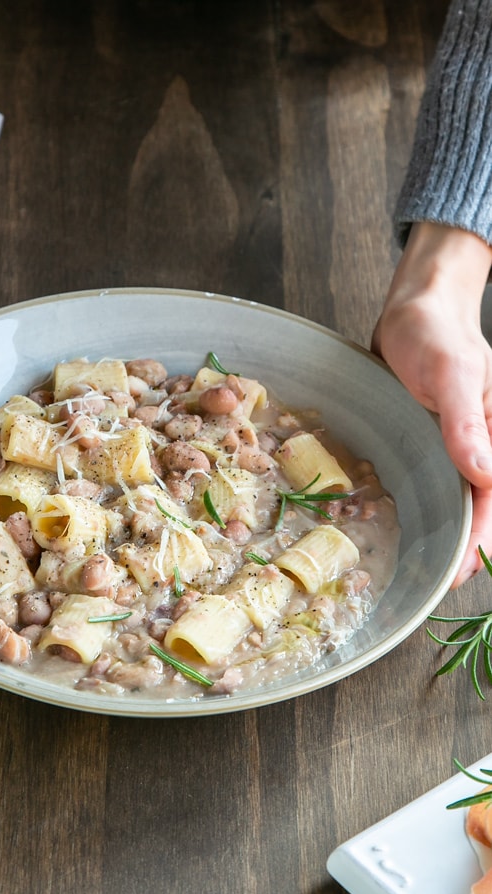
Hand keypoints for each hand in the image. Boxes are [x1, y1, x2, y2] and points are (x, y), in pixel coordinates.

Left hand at [372, 222, 491, 585]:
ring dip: (449, 530)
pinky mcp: (431, 438)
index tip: (461, 571)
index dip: (479, 539)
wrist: (414, 308)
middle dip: (465, 546)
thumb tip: (483, 473)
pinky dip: (429, 502)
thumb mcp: (453, 374)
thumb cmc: (436, 333)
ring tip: (430, 564)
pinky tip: (414, 519)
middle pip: (480, 506)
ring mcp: (454, 443)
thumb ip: (466, 423)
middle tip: (441, 582)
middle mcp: (480, 444)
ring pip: (459, 497)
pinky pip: (435, 477)